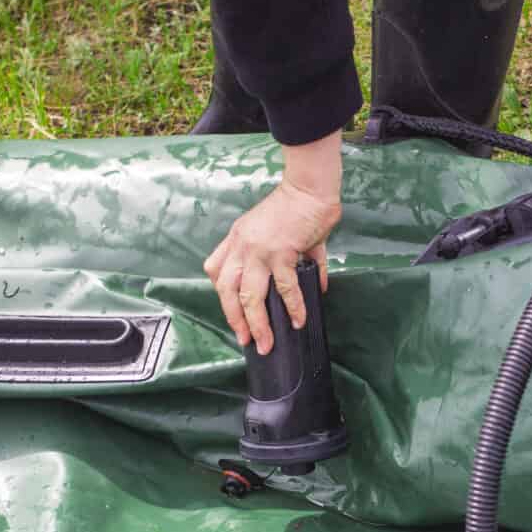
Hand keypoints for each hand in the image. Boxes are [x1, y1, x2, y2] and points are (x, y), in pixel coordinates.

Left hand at [204, 130, 342, 354]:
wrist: (308, 188)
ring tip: (267, 342)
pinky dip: (294, 307)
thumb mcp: (274, 228)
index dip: (222, 295)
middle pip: (227, 291)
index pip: (215, 271)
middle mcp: (242, 246)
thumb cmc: (295, 205)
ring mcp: (260, 251)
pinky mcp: (282, 253)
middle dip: (235, 320)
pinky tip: (300, 320)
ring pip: (250, 297)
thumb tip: (315, 283)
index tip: (233, 311)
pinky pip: (285, 288)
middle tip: (245, 339)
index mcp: (236, 239)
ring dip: (259, 324)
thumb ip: (289, 257)